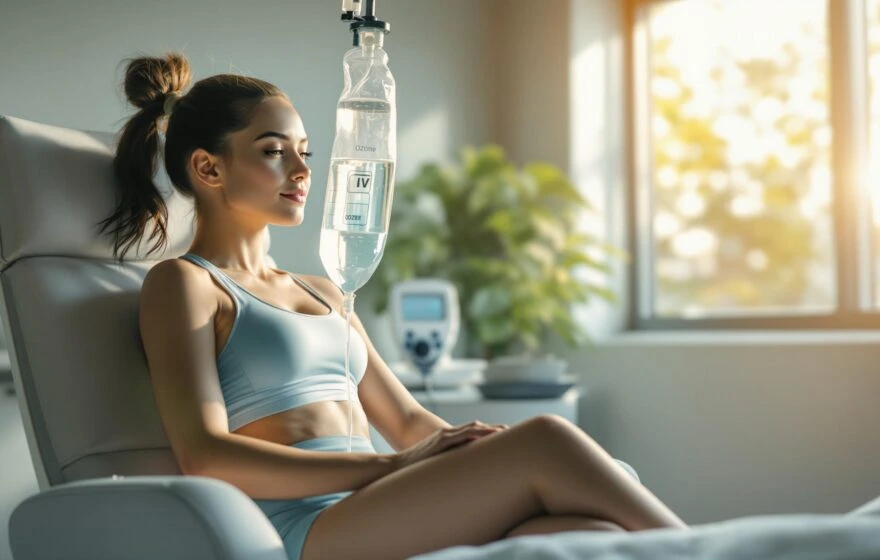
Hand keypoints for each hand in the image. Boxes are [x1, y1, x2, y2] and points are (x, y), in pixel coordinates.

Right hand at [391, 420, 508, 471]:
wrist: (396, 465)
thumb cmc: (415, 469)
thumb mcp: (436, 464)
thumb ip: (449, 464)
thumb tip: (463, 475)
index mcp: (449, 439)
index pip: (474, 433)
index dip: (490, 433)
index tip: (507, 437)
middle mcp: (448, 434)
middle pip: (477, 428)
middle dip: (495, 430)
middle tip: (515, 433)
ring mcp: (444, 436)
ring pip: (472, 429)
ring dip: (489, 430)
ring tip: (505, 432)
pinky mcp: (440, 441)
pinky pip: (461, 435)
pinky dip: (475, 434)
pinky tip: (485, 435)